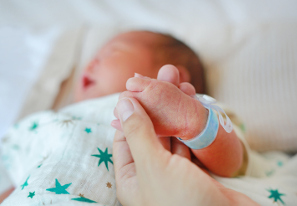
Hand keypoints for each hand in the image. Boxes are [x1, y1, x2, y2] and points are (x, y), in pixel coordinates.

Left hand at [113, 97, 257, 205]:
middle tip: (166, 76)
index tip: (139, 86)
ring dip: (176, 111)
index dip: (131, 110)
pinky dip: (191, 125)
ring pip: (172, 135)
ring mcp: (175, 172)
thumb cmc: (182, 202)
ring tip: (182, 84)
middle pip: (150, 132)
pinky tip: (194, 106)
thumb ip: (138, 133)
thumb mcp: (153, 166)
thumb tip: (123, 102)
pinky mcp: (196, 170)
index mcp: (132, 176)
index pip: (125, 136)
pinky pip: (189, 142)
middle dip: (157, 105)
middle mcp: (151, 173)